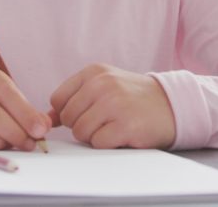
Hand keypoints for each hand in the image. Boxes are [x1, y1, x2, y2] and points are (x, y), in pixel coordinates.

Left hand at [50, 63, 175, 148]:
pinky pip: (98, 143)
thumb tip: (46, 118)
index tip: (87, 114)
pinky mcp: (125, 126)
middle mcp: (102, 84)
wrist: (172, 105)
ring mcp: (114, 104)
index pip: (58, 100)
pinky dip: (108, 144)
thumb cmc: (133, 98)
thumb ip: (74, 100)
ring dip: (95, 136)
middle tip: (105, 121)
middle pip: (68, 118)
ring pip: (81, 133)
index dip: (69, 113)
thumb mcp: (103, 88)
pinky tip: (122, 134)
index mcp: (94, 72)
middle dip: (82, 126)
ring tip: (114, 126)